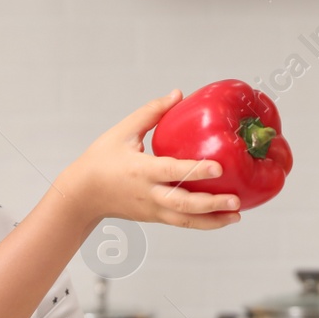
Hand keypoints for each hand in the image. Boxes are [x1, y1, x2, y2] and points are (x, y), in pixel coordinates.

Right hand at [59, 90, 242, 229]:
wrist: (82, 195)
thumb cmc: (101, 159)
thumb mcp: (123, 132)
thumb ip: (151, 112)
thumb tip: (178, 94)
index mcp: (140, 170)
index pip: (171, 171)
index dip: (195, 170)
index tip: (218, 167)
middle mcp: (148, 193)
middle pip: (183, 204)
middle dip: (211, 204)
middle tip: (236, 200)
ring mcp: (152, 209)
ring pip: (184, 220)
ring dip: (212, 220)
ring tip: (236, 216)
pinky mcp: (154, 217)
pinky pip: (181, 223)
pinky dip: (202, 223)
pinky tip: (221, 219)